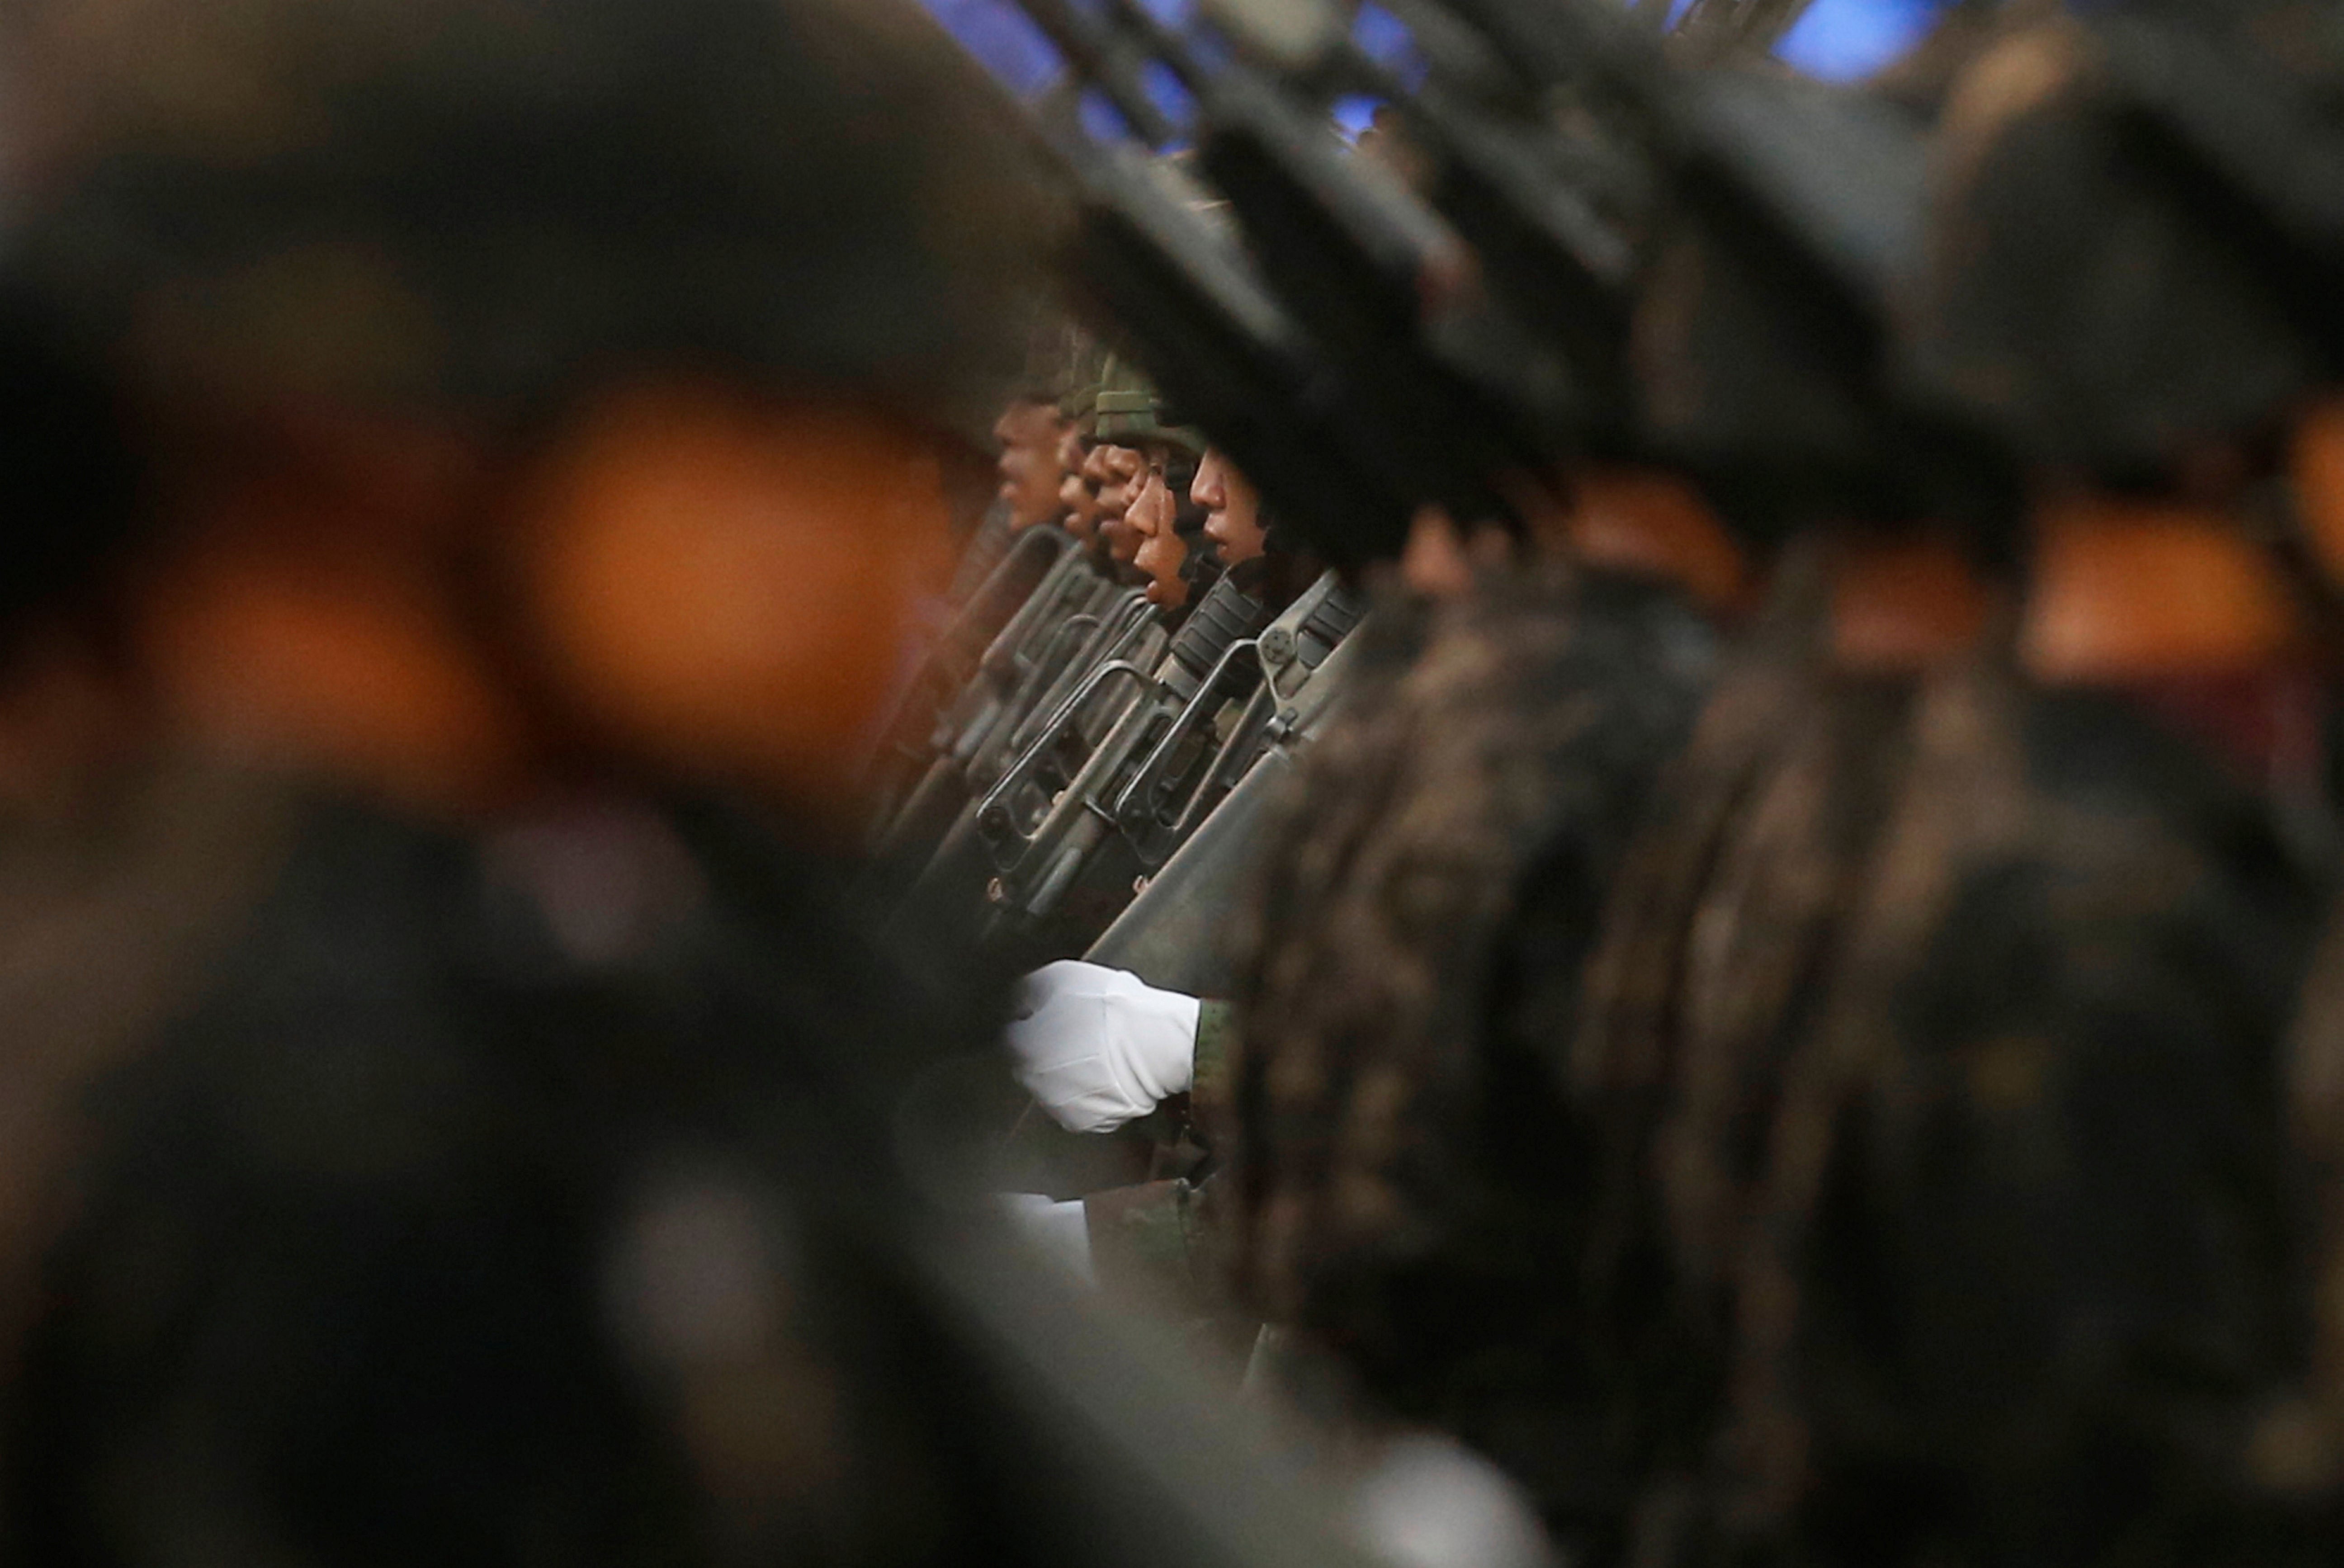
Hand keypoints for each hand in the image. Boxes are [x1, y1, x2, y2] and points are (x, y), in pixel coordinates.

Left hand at [1004, 961, 1200, 1132]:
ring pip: (1053, 1087)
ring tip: (1095, 1057)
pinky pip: (1077, 1107)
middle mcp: (1030, 1079)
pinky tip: (1105, 1077)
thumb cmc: (1111, 1008)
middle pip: (1030, 1064)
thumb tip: (1018, 1000)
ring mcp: (1055, 1104)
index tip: (1053, 1017)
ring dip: (1066, 1075)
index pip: (1013, 1035)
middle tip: (1079, 1037)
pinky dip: (1087, 1095)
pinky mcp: (1081, 1122)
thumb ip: (1029, 991)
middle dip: (1047, 1052)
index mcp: (1021, 1044)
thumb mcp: (1061, 976)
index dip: (1034, 1023)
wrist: (1153, 1044)